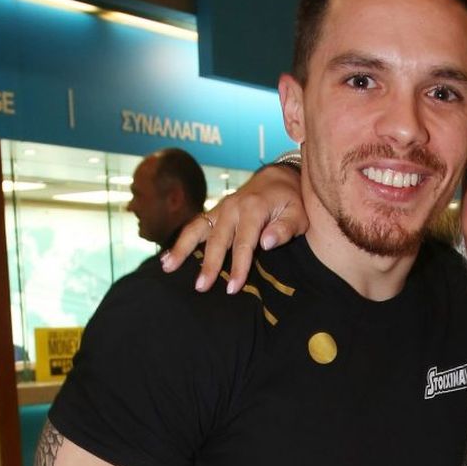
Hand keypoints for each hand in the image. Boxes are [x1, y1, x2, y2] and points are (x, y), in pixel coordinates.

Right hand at [161, 163, 306, 293]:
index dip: (238, 266)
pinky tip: (167, 258)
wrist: (279, 177)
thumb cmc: (292, 201)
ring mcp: (220, 209)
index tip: (233, 287)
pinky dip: (181, 241)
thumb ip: (285, 228)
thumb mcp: (298, 214)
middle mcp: (232, 207)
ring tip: (167, 268)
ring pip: (197, 229)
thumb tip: (266, 243)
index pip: (245, 242)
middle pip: (218, 240)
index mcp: (254, 208)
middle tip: (201, 288)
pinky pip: (195, 226)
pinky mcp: (215, 213)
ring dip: (182, 249)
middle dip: (209, 264)